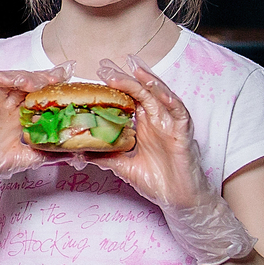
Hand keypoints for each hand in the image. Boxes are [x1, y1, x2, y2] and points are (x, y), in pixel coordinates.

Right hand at [0, 66, 75, 178]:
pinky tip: (22, 83)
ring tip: (43, 82)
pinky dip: (7, 77)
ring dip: (29, 76)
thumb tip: (76, 153)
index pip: (36, 95)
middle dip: (44, 78)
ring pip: (11, 78)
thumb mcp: (29, 157)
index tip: (69, 80)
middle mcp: (6, 105)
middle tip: (61, 77)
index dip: (51, 86)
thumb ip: (50, 152)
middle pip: (27, 83)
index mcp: (17, 116)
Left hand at [84, 56, 256, 264]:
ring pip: (160, 96)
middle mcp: (156, 120)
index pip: (128, 99)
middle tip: (106, 65)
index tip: (98, 74)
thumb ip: (105, 156)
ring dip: (147, 82)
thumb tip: (80, 152)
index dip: (115, 87)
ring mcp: (170, 125)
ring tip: (133, 68)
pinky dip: (171, 101)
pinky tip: (161, 92)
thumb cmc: (156, 180)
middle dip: (125, 78)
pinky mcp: (183, 133)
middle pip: (141, 92)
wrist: (177, 199)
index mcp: (143, 125)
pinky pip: (179, 113)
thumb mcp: (123, 166)